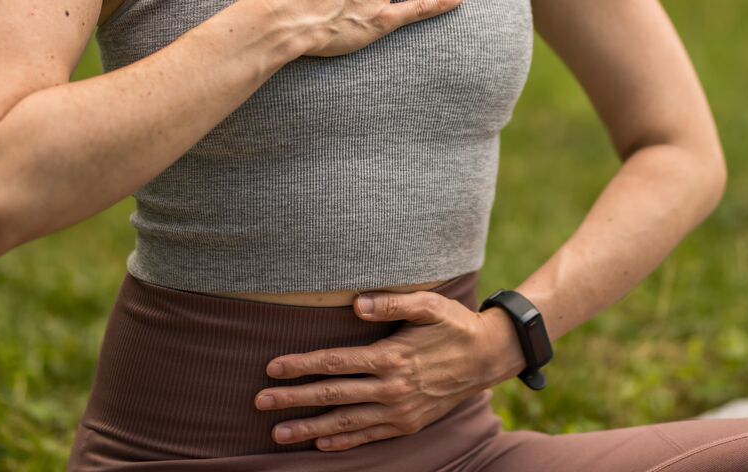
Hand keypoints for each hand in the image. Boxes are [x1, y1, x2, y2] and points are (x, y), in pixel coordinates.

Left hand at [254, 289, 522, 451]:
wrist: (487, 357)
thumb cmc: (454, 325)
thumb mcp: (428, 304)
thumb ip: (391, 303)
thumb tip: (355, 304)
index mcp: (390, 356)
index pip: (335, 362)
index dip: (301, 365)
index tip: (271, 368)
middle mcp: (391, 388)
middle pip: (332, 394)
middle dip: (293, 399)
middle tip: (259, 403)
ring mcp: (398, 410)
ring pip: (345, 422)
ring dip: (310, 429)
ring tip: (279, 434)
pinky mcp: (407, 424)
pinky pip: (369, 436)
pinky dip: (343, 442)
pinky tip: (321, 445)